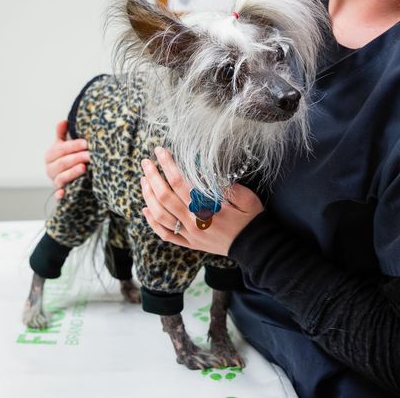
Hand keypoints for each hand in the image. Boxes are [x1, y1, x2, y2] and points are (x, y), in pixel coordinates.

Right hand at [44, 120, 90, 199]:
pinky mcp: (59, 192)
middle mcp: (50, 169)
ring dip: (72, 172)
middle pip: (62, 163)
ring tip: (84, 167)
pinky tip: (64, 193)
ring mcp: (54, 181)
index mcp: (50, 155)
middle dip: (76, 158)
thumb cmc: (67, 157)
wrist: (66, 176)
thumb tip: (64, 120)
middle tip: (90, 155)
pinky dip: (59, 194)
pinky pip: (58, 194)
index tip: (86, 143)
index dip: (73, 145)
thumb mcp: (63, 144)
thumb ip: (62, 133)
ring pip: (61, 177)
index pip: (60, 149)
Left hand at [140, 146, 263, 255]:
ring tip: (144, 180)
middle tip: (146, 162)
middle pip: (165, 197)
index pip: (180, 183)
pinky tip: (145, 209)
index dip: (168, 165)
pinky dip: (153, 223)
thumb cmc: (251, 218)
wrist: (255, 247)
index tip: (161, 152)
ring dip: (149, 196)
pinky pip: (166, 234)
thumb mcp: (245, 197)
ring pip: (160, 215)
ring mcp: (190, 235)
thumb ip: (225, 185)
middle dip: (153, 176)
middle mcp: (194, 222)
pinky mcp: (190, 243)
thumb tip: (203, 170)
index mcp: (207, 209)